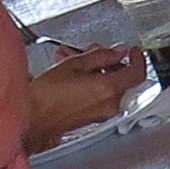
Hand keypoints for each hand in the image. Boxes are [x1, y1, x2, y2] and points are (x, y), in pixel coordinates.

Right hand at [22, 43, 146, 145]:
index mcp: (108, 89)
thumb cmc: (47, 95)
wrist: (31, 118)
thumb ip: (101, 56)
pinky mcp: (91, 117)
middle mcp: (109, 104)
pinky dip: (90, 82)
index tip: (133, 50)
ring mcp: (101, 113)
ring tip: (73, 58)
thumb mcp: (74, 64)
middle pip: (121, 78)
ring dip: (95, 70)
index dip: (137, 59)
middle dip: (108, 62)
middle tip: (94, 50)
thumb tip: (116, 53)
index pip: (137, 73)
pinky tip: (70, 72)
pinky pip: (98, 95)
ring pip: (107, 86)